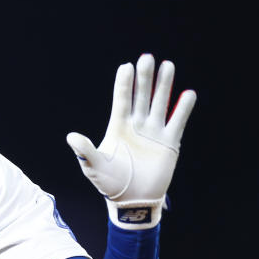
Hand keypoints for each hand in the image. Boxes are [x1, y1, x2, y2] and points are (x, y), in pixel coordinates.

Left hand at [66, 54, 195, 228]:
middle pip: (141, 96)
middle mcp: (136, 125)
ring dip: (164, 85)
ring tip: (168, 65)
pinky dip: (182, 109)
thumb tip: (71, 137)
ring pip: (160, 103)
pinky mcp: (169, 143)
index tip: (126, 66)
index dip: (124, 83)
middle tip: (147, 58)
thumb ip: (85, 151)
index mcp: (118, 126)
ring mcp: (153, 132)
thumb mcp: (93, 167)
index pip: (122, 100)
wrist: (131, 200)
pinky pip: (177, 122)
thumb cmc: (109, 183)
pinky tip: (187, 94)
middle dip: (144, 78)